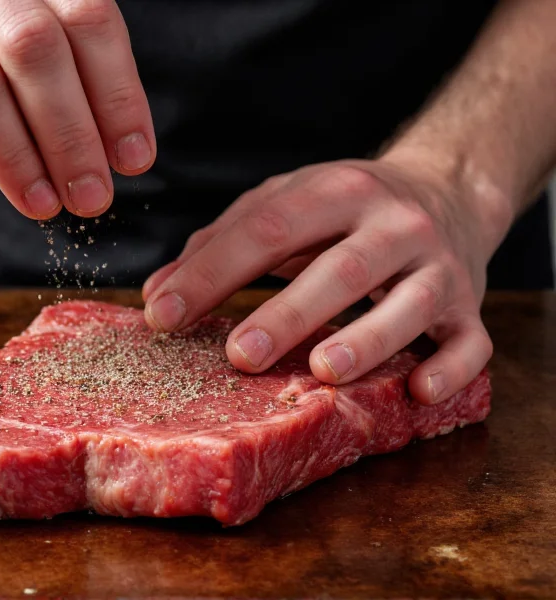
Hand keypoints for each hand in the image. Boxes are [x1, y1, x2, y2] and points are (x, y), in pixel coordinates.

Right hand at [0, 0, 154, 217]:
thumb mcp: (19, 27)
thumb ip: (63, 70)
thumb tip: (113, 152)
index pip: (87, 19)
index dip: (117, 94)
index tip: (133, 159)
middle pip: (34, 49)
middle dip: (70, 135)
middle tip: (91, 196)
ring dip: (14, 156)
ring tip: (43, 203)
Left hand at [142, 158, 511, 404]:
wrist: (448, 191)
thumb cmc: (345, 209)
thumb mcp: (284, 204)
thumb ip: (220, 243)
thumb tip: (156, 295)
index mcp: (337, 191)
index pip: (267, 228)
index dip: (213, 272)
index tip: (163, 314)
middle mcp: (393, 224)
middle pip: (340, 269)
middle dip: (288, 314)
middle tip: (238, 355)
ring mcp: (439, 266)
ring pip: (408, 306)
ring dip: (367, 341)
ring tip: (322, 371)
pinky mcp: (470, 306)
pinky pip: (472, 342)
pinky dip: (451, 369)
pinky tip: (418, 391)